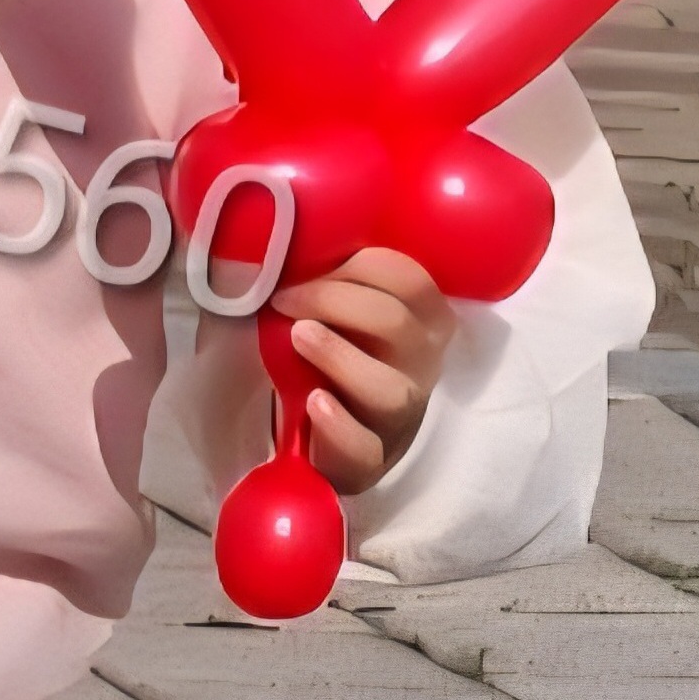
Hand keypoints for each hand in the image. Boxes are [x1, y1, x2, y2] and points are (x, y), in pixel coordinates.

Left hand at [269, 246, 459, 494]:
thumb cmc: (325, 350)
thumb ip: (325, 276)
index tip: (308, 266)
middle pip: (399, 326)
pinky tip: (314, 402)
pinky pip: (365, 448)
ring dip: (340, 357)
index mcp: (418, 320)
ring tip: (298, 337)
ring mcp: (398, 417)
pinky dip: (339, 426)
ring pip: (391, 391)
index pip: (410, 279)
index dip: (360, 265)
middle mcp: (419, 367)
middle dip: (337, 302)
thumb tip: (279, 239)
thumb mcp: (331, 308)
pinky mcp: (371, 460)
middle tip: (285, 299)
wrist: (315, 429)